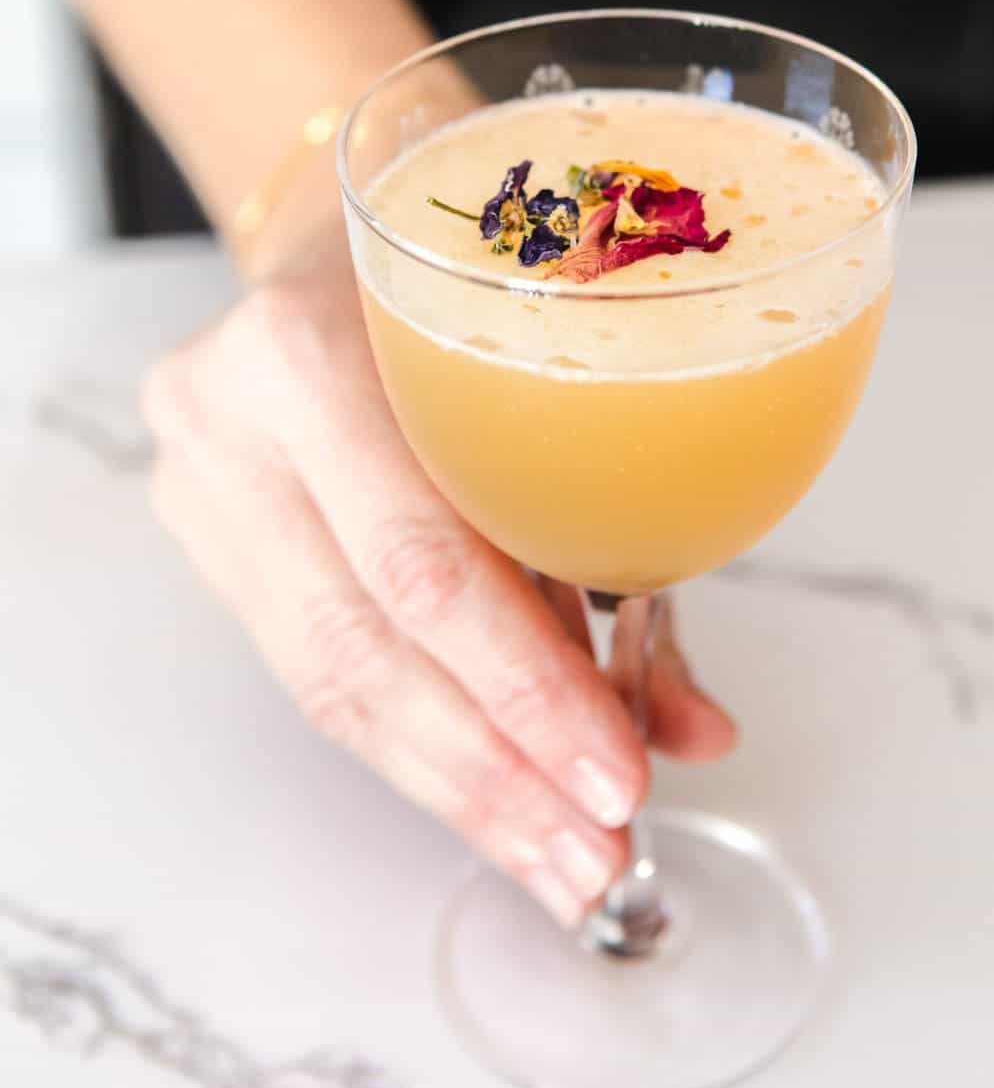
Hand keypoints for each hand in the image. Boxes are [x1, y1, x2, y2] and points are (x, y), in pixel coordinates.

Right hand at [141, 230, 735, 927]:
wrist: (345, 234)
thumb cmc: (468, 299)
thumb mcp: (552, 390)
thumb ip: (621, 556)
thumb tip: (698, 732)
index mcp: (313, 343)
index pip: (422, 559)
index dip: (522, 688)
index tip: (616, 775)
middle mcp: (228, 411)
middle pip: (363, 640)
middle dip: (494, 767)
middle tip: (592, 846)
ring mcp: (199, 474)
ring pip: (326, 677)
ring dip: (458, 781)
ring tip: (556, 853)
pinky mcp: (204, 528)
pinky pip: (312, 662)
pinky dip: (415, 737)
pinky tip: (490, 794)